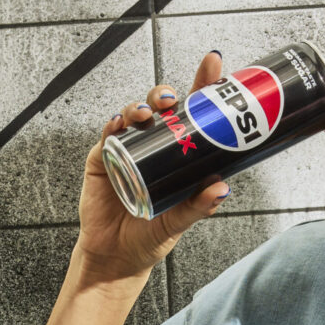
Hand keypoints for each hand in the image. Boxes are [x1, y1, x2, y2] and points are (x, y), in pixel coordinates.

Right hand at [75, 53, 230, 283]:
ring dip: (141, 106)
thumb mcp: (178, 222)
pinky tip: (120, 123)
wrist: (115, 259)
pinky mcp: (102, 158)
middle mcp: (153, 147)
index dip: (203, 88)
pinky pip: (108, 135)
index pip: (193, 116)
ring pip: (134, 115)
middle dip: (168, 94)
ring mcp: (127, 150)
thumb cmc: (148, 238)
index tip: (214, 65)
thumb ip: (198, 207)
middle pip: (162, 108)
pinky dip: (114, 125)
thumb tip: (222, 188)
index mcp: (177, 156)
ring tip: (146, 113)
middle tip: (174, 99)